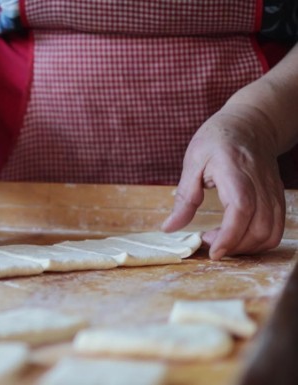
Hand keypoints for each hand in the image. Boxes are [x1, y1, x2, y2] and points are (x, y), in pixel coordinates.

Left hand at [162, 103, 284, 258]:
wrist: (251, 124)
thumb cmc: (217, 140)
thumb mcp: (192, 162)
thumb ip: (184, 197)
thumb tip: (169, 227)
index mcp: (235, 171)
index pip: (241, 209)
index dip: (229, 235)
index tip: (213, 250)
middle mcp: (260, 184)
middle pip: (259, 227)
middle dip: (234, 246)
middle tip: (209, 243)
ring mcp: (272, 192)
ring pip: (271, 232)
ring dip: (247, 248)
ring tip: (223, 242)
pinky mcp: (278, 198)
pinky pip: (277, 228)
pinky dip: (259, 241)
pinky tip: (238, 238)